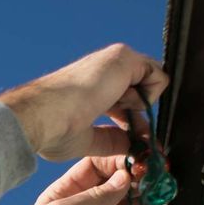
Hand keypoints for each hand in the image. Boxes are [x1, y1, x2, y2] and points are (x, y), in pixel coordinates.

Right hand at [0, 44, 167, 160]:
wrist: (45, 116)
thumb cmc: (52, 130)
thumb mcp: (86, 141)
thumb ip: (110, 140)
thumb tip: (132, 147)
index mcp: (91, 87)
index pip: (123, 99)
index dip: (131, 121)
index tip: (131, 142)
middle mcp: (104, 70)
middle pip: (140, 89)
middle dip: (141, 115)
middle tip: (137, 136)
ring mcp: (114, 60)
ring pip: (149, 82)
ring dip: (140, 106)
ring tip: (119, 117)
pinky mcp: (125, 57)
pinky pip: (158, 76)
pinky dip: (148, 99)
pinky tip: (123, 104)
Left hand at [0, 153, 155, 204]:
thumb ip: (95, 197)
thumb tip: (124, 178)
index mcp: (64, 194)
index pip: (95, 166)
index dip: (119, 161)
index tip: (142, 159)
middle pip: (112, 186)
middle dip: (135, 179)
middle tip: (158, 178)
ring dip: (140, 201)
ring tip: (160, 196)